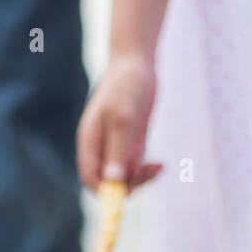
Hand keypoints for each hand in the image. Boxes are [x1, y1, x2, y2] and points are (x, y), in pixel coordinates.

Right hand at [76, 52, 163, 190]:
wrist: (137, 62)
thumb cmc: (126, 85)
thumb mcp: (123, 117)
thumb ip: (118, 149)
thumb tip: (113, 180)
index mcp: (90, 143)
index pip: (90, 179)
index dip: (105, 190)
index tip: (126, 190)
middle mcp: (100, 149)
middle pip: (107, 182)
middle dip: (127, 184)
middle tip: (148, 171)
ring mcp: (116, 147)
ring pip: (124, 177)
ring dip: (140, 178)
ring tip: (157, 166)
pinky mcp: (131, 144)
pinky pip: (136, 168)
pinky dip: (147, 171)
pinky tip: (161, 165)